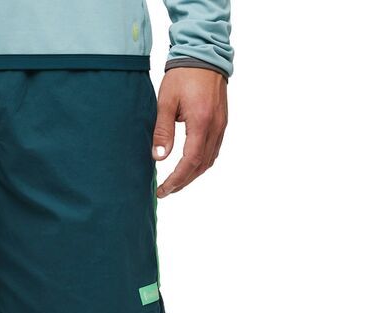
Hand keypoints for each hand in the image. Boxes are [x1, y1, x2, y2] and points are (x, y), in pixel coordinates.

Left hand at [152, 68, 227, 197]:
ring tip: (176, 182)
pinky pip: (214, 150)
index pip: (190, 161)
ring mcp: (221, 125)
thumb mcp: (166, 102)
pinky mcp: (222, 122)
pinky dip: (201, 163)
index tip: (163, 190)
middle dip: (183, 181)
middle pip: (201, 165)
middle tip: (166, 191)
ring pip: (209, 160)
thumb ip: (163, 131)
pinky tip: (189, 166)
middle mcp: (215, 127)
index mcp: (201, 122)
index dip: (177, 179)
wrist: (205, 54)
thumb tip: (158, 157)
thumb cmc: (183, 75)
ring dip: (193, 174)